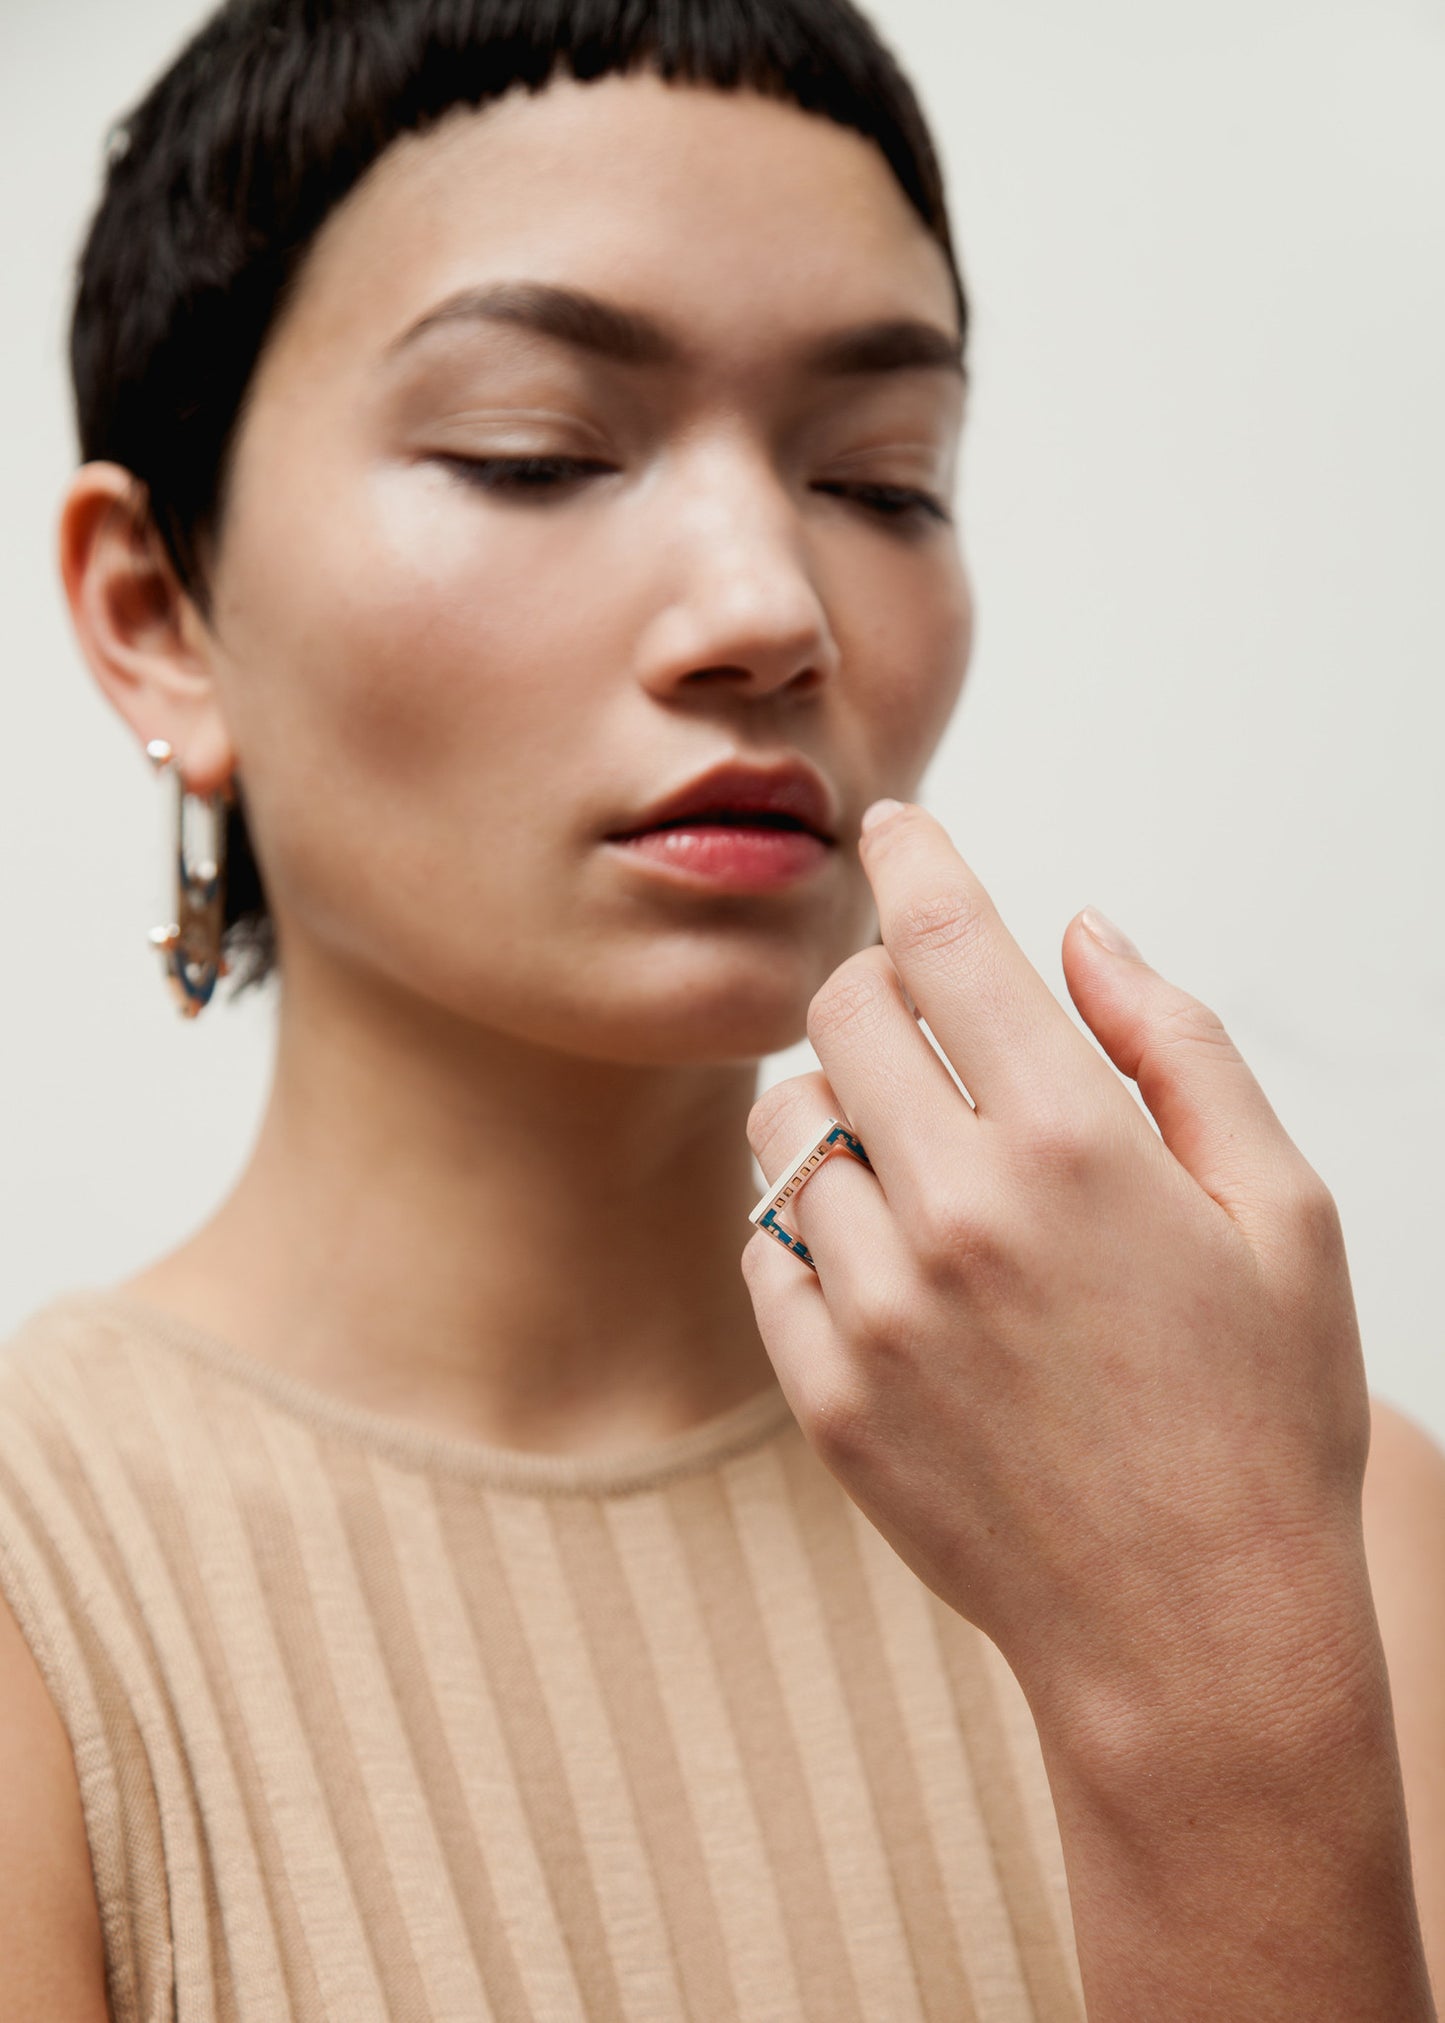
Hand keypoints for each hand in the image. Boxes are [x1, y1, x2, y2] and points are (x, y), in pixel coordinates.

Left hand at [742, 800, 1373, 1742]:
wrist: (1194, 1635)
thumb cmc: (1260, 1416)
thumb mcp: (1280, 1208)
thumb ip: (1175, 1043)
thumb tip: (1083, 928)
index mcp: (1073, 1143)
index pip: (949, 939)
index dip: (916, 858)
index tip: (897, 829)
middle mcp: (954, 1211)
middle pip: (843, 1012)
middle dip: (881, 986)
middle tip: (935, 1023)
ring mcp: (874, 1308)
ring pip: (786, 1125)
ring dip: (837, 1104)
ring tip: (920, 1157)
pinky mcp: (825, 1395)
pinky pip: (768, 1250)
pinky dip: (813, 1226)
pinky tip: (893, 1263)